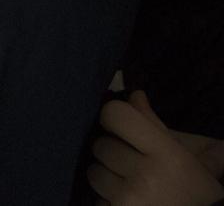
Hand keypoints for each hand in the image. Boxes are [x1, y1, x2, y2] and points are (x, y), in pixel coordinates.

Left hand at [87, 90, 223, 205]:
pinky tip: (128, 199)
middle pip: (101, 145)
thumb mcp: (187, 153)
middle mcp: (147, 176)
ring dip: (107, 175)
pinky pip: (95, 198)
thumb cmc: (196, 187)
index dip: (114, 116)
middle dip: (113, 150)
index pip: (115, 115)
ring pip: (93, 172)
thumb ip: (155, 123)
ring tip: (130, 182)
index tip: (119, 124)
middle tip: (132, 160)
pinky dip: (107, 198)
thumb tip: (134, 95)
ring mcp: (129, 199)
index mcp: (168, 155)